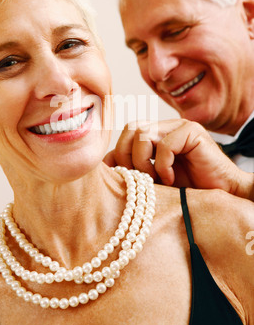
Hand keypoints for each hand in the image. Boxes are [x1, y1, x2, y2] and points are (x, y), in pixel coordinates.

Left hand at [104, 119, 253, 199]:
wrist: (221, 197)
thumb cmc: (186, 192)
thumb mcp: (151, 182)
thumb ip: (131, 170)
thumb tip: (102, 165)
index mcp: (154, 137)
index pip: (125, 136)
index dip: (118, 157)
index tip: (122, 180)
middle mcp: (164, 128)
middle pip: (130, 128)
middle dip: (127, 156)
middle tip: (139, 179)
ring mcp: (178, 127)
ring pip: (142, 133)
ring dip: (143, 162)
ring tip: (156, 180)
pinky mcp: (192, 131)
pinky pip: (165, 143)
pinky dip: (163, 165)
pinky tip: (171, 179)